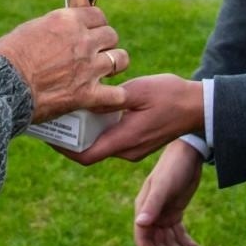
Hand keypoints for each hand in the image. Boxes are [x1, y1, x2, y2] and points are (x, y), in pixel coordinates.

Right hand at [0, 6, 126, 123]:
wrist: (2, 85)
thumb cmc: (7, 58)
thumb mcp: (28, 30)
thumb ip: (51, 30)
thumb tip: (57, 34)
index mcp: (66, 21)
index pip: (97, 15)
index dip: (96, 24)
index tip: (92, 32)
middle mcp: (82, 41)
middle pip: (111, 35)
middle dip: (106, 44)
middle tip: (96, 54)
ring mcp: (88, 67)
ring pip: (120, 60)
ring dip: (114, 65)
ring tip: (106, 72)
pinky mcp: (87, 94)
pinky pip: (116, 95)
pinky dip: (115, 97)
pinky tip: (110, 98)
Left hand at [65, 74, 203, 163]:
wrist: (198, 106)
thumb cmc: (170, 95)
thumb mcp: (138, 90)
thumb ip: (111, 98)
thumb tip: (85, 100)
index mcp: (125, 140)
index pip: (85, 155)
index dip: (63, 149)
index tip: (48, 134)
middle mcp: (127, 151)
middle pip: (89, 151)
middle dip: (70, 138)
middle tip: (54, 117)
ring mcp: (134, 149)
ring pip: (100, 145)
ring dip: (84, 132)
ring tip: (68, 111)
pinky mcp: (138, 142)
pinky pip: (112, 140)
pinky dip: (98, 129)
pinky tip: (92, 108)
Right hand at [133, 139, 205, 245]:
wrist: (189, 152)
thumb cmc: (173, 167)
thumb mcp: (164, 187)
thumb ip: (152, 205)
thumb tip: (140, 224)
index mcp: (143, 209)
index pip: (143, 239)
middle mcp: (151, 214)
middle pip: (158, 244)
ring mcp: (163, 214)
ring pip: (170, 241)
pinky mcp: (175, 212)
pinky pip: (179, 233)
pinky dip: (188, 244)